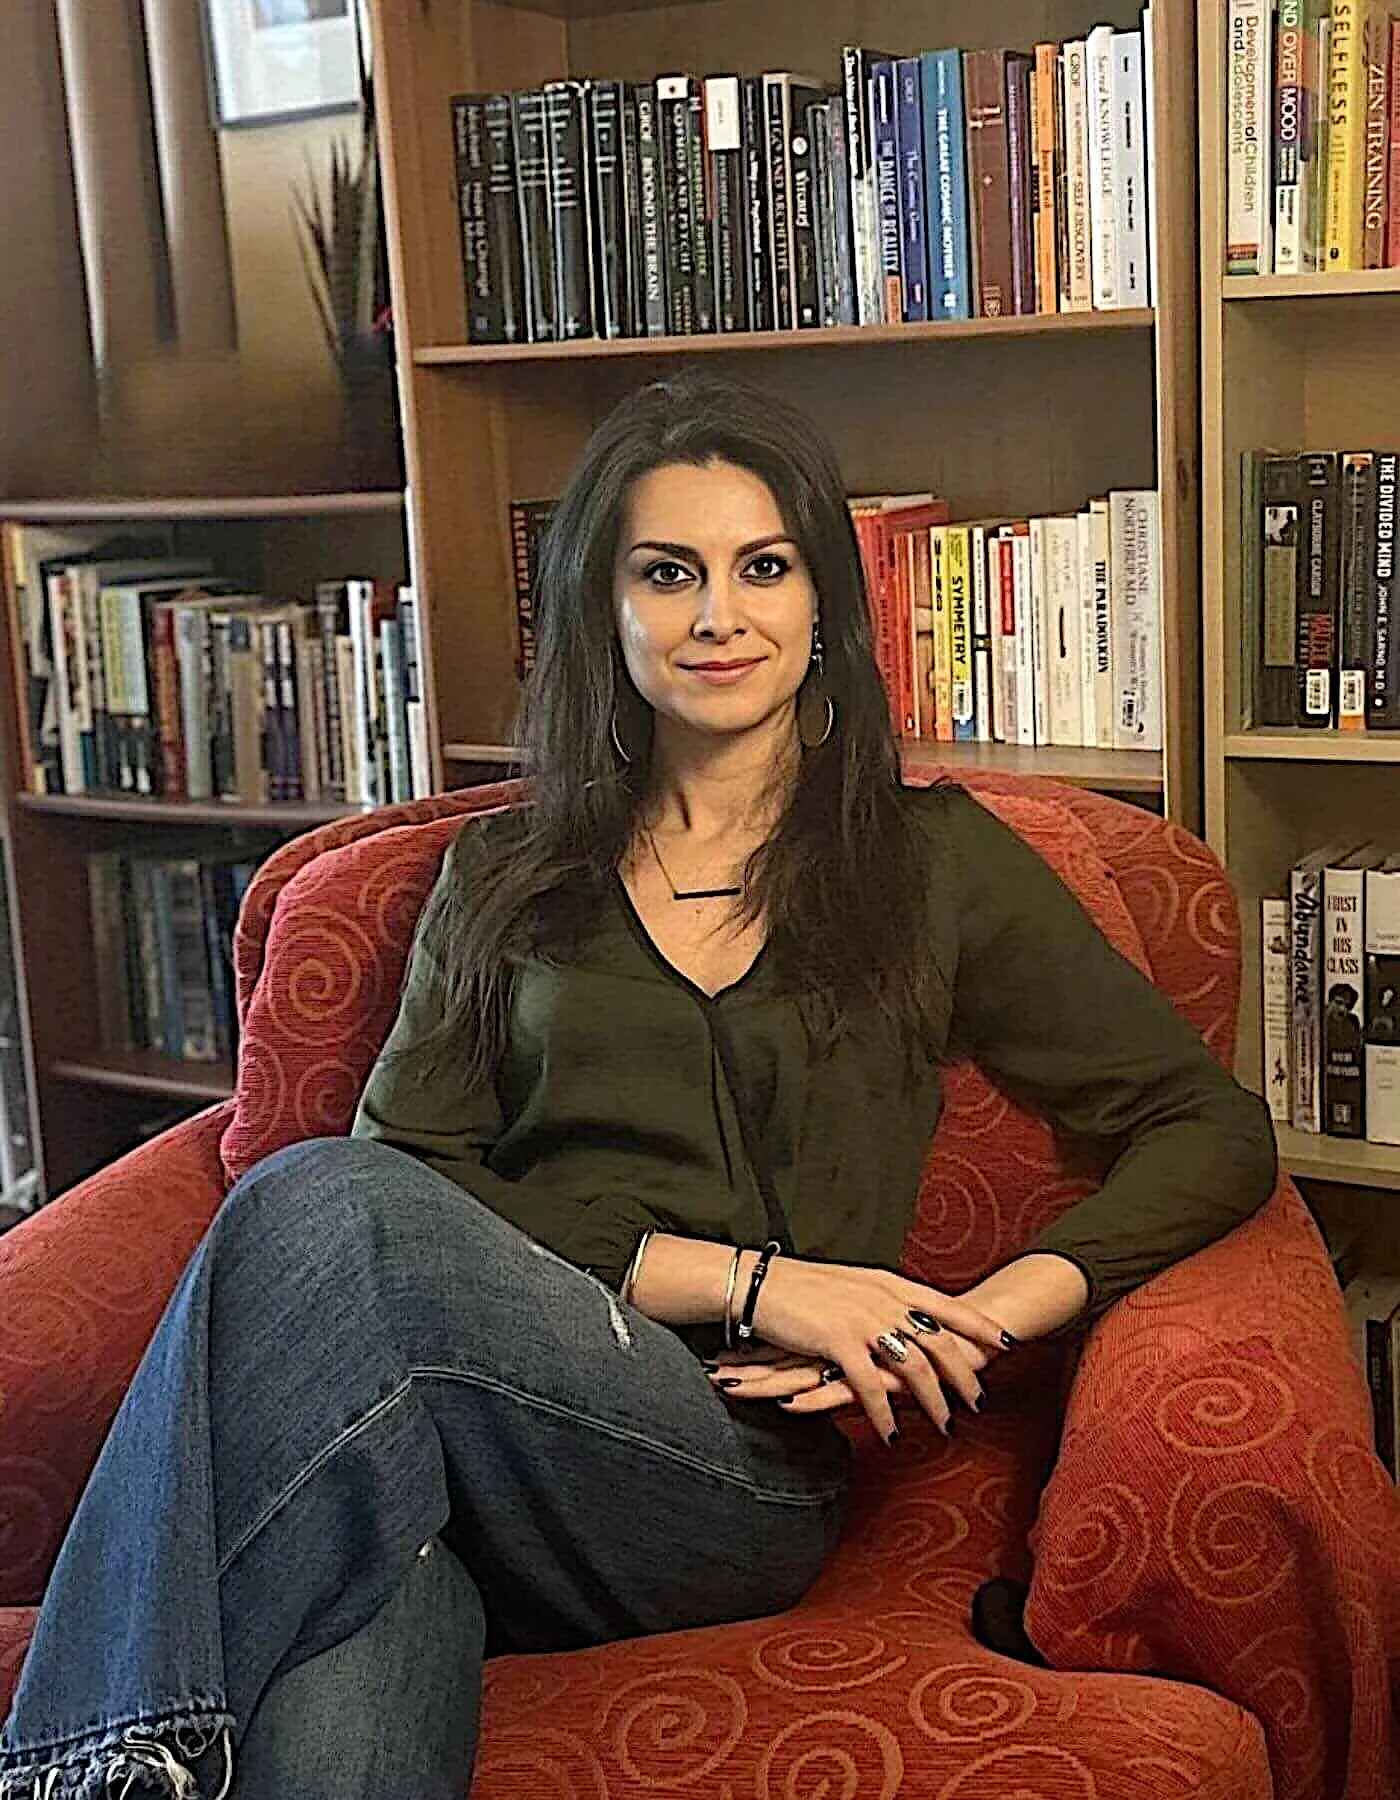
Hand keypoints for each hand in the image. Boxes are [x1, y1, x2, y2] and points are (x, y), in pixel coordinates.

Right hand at [727, 1256, 1013, 1443]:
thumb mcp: (850, 1284)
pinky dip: (884, 1414)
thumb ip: (879, 1299)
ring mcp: (861, 1320)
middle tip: (979, 1401)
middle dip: (963, 1374)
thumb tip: (900, 1316)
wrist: (757, 1282)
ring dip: (933, 1401)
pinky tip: (892, 1435)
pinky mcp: (837, 1342)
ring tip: (946, 1427)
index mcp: (887, 1283)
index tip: (1004, 1341)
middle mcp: (882, 1299)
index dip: (976, 1325)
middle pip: (938, 1340)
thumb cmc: (798, 1285)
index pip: (945, 1305)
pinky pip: (870, 1386)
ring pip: (913, 1367)